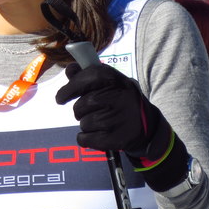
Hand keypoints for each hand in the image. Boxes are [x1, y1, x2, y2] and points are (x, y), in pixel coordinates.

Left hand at [56, 63, 187, 190]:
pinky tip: (97, 134)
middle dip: (80, 110)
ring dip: (86, 123)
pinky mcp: (115, 139)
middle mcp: (117, 98)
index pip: (88, 78)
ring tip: (101, 121)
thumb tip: (70, 69)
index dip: (71, 87)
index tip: (60, 98)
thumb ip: (88, 75)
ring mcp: (116, 120)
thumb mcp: (110, 83)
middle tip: (89, 111)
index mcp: (116, 80)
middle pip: (81, 105)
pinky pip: (84, 139)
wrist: (147, 126)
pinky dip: (85, 138)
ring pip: (83, 123)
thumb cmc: (120, 100)